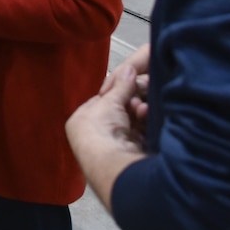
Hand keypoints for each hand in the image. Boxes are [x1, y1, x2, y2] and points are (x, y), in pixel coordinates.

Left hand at [66, 65, 150, 209]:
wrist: (113, 161)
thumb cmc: (101, 129)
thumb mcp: (110, 101)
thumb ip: (121, 85)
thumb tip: (129, 69)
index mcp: (80, 122)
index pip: (101, 101)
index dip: (116, 91)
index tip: (130, 82)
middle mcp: (93, 135)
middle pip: (118, 112)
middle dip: (130, 103)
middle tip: (140, 95)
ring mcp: (112, 146)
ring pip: (131, 122)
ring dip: (139, 113)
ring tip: (143, 108)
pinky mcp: (129, 153)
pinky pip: (140, 134)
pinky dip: (145, 125)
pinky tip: (149, 116)